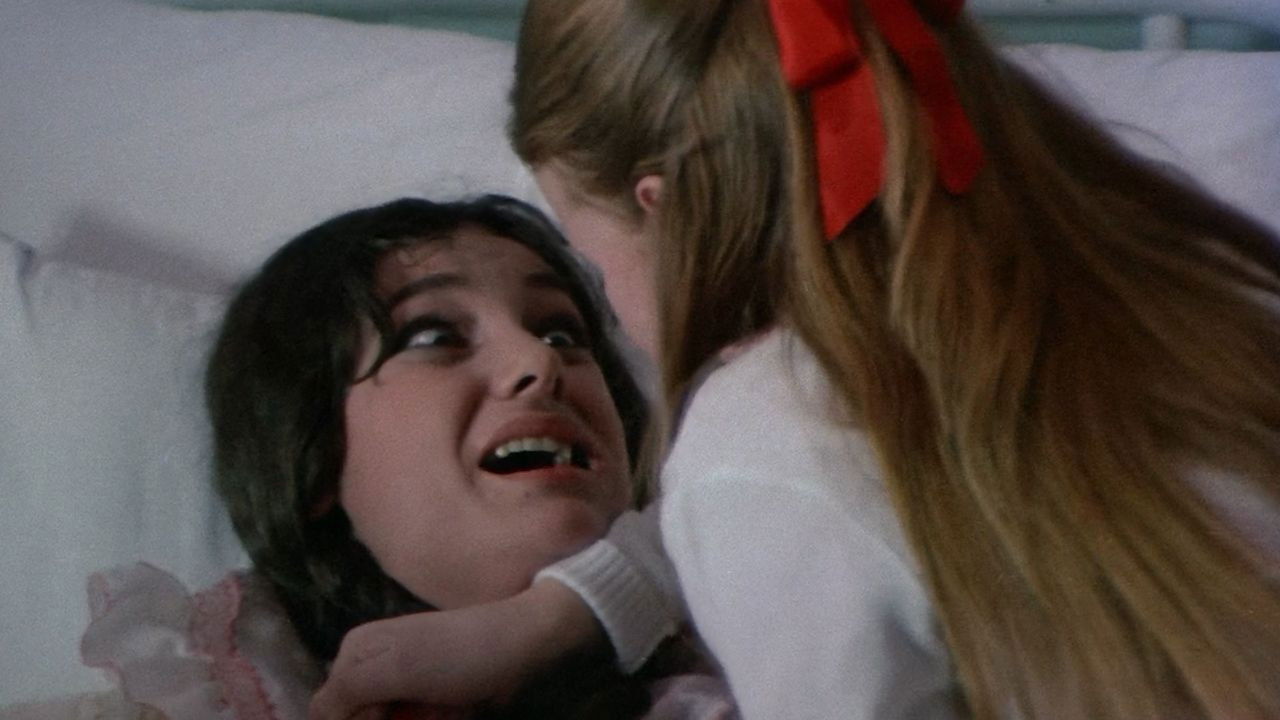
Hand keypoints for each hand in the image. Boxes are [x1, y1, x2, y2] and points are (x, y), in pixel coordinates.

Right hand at [309, 578, 605, 719]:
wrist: (529, 644)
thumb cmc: (461, 654)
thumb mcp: (393, 669)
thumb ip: (344, 692)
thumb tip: (314, 717)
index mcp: (356, 652)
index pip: (329, 713)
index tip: (397, 716)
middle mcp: (374, 663)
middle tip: (431, 710)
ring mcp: (407, 680)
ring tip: (448, 711)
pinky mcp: (435, 694)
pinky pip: (419, 719)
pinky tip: (458, 711)